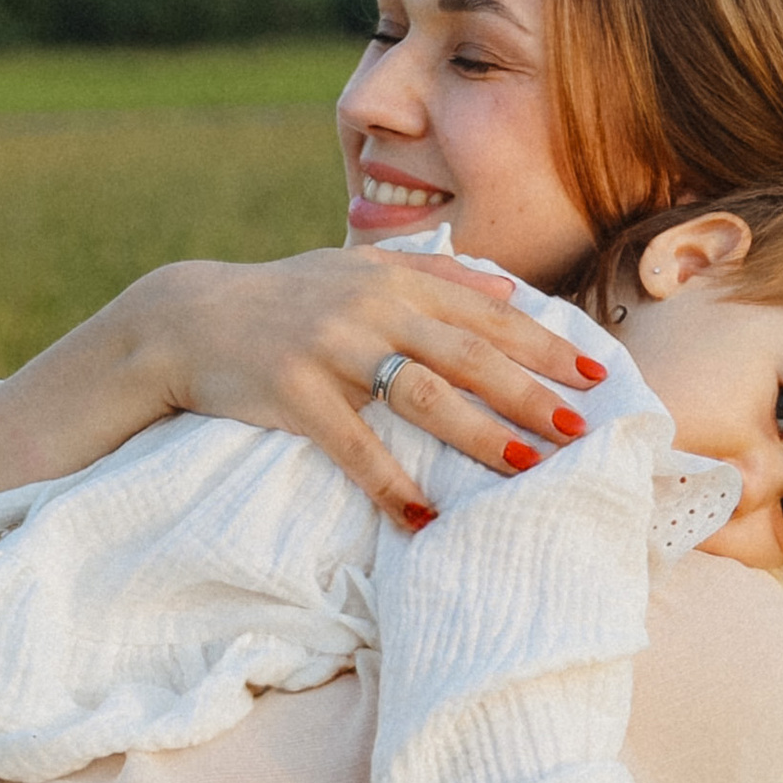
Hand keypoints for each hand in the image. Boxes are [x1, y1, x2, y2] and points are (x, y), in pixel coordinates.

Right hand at [0, 247, 600, 530]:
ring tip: (527, 467)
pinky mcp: (292, 393)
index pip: (486, 314)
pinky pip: (352, 446)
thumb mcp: (355, 267)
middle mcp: (368, 308)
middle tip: (581, 429)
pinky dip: (389, 482)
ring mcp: (330, 350)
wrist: (185, 318)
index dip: (545, 344)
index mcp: (392, 280)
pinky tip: (424, 516)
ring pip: (423, 396)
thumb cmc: (283, 297)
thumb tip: (509, 290)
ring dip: (480, 434)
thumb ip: (432, 273)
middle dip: (531, 392)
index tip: (597, 373)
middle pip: (468, 355)